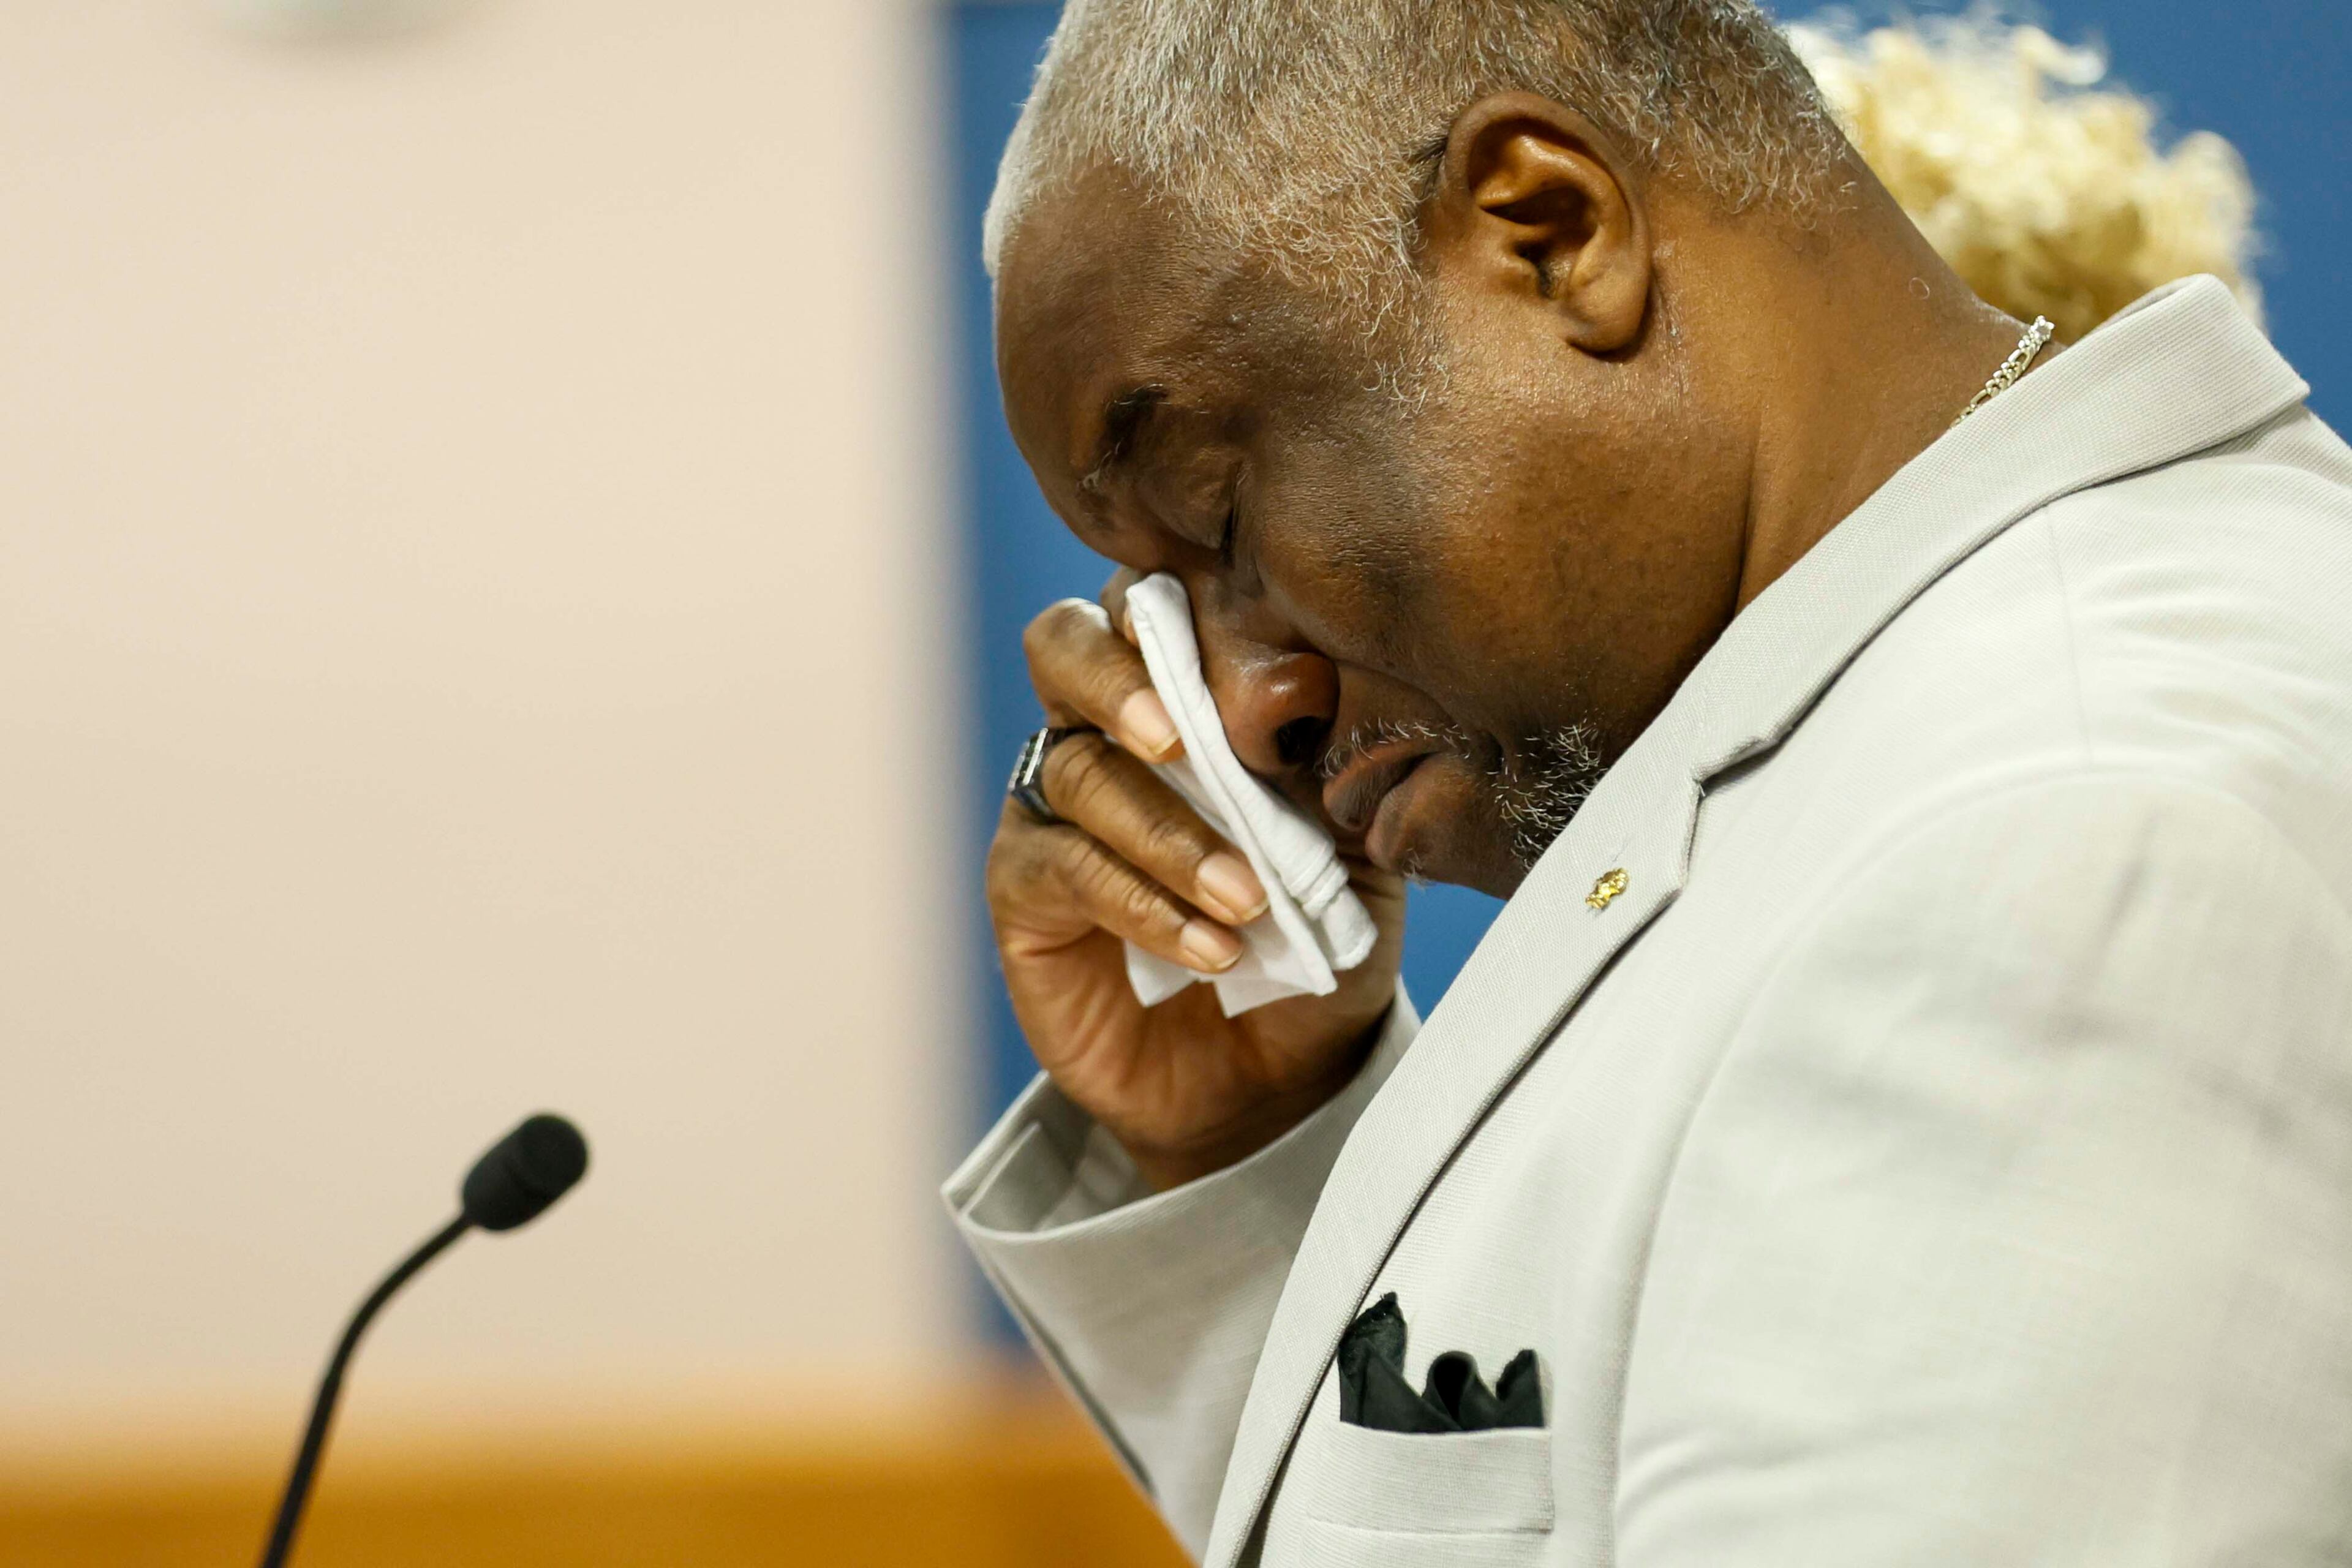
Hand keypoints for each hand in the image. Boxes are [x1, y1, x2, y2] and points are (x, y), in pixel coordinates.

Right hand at [986, 591, 1406, 1189]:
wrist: (1288, 1068)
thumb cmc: (1321, 927)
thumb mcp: (1356, 835)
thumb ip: (1336, 757)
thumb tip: (1327, 686)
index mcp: (1181, 687)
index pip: (1149, 602)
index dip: (1176, 606)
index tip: (1242, 645)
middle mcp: (1100, 730)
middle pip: (1062, 648)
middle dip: (1117, 681)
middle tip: (1178, 737)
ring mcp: (1053, 809)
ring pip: (1080, 774)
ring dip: (1169, 835)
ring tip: (1248, 897)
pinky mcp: (1027, 895)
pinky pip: (1067, 872)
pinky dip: (1145, 906)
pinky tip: (1213, 947)